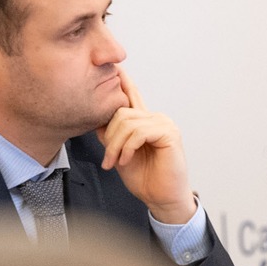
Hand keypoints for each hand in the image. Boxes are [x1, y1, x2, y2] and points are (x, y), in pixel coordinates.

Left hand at [98, 71, 195, 224]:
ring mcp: (164, 124)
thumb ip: (112, 137)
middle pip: (121, 113)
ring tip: (116, 162)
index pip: (132, 96)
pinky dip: (128, 148)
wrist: (162, 199)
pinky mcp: (169, 134)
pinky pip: (139, 132)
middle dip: (109, 138)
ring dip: (116, 146)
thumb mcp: (120, 154)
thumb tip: (97, 122)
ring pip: (127, 123)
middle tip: (108, 159)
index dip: (123, 81)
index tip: (114, 67)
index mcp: (145, 121)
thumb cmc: (145, 179)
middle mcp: (156, 118)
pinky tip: (127, 160)